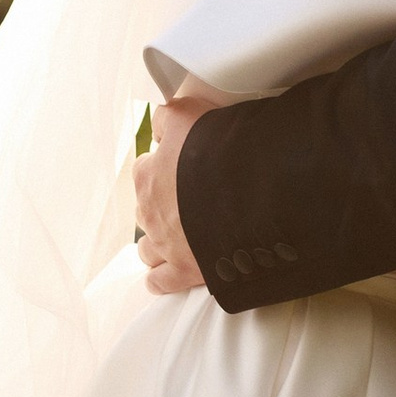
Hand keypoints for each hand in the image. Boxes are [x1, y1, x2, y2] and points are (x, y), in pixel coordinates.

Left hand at [133, 97, 211, 294]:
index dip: (165, 168)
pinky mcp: (184, 270)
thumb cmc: (220, 150)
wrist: (250, 189)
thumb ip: (169, 118)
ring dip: (158, 242)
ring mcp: (165, 244)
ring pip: (147, 248)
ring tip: (179, 237)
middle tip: (189, 201)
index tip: (182, 169)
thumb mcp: (189, 115)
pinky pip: (160, 281)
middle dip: (162, 206)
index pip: (145, 169)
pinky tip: (171, 271)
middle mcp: (150, 211)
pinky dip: (161, 278)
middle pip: (146, 210)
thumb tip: (159, 125)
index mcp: (148, 175)